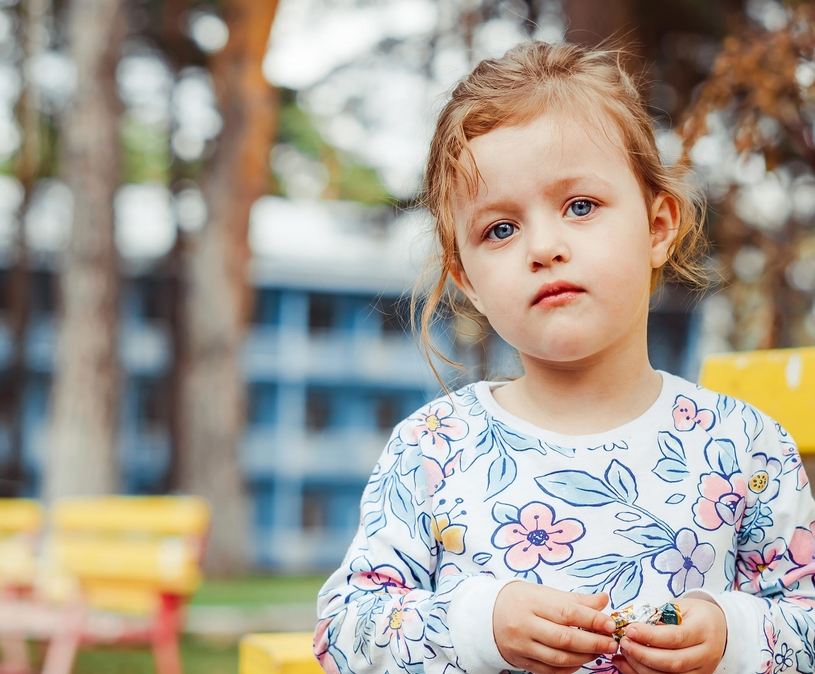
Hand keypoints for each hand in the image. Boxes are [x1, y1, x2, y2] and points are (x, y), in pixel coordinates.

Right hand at [493, 581, 618, 673]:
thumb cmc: (521, 600)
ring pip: (559, 658)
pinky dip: (569, 668)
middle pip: (564, 638)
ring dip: (584, 656)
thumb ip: (575, 599)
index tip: (610, 623)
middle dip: (593, 642)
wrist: (487, 614)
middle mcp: (524, 625)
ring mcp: (522, 646)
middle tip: (611, 642)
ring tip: (599, 651)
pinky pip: (550, 671)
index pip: (567, 612)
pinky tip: (580, 660)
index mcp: (531, 602)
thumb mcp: (544, 592)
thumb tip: (603, 600)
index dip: (592, 619)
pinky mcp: (521, 662)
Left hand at [612, 598, 726, 673]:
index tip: (630, 630)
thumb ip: (660, 616)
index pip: (675, 637)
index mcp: (703, 629)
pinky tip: (628, 665)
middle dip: (643, 654)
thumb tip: (633, 627)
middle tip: (624, 643)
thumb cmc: (694, 614)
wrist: (719, 627)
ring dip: (641, 667)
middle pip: (673, 662)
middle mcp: (706, 653)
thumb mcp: (680, 606)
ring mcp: (702, 670)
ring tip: (624, 653)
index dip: (650, 636)